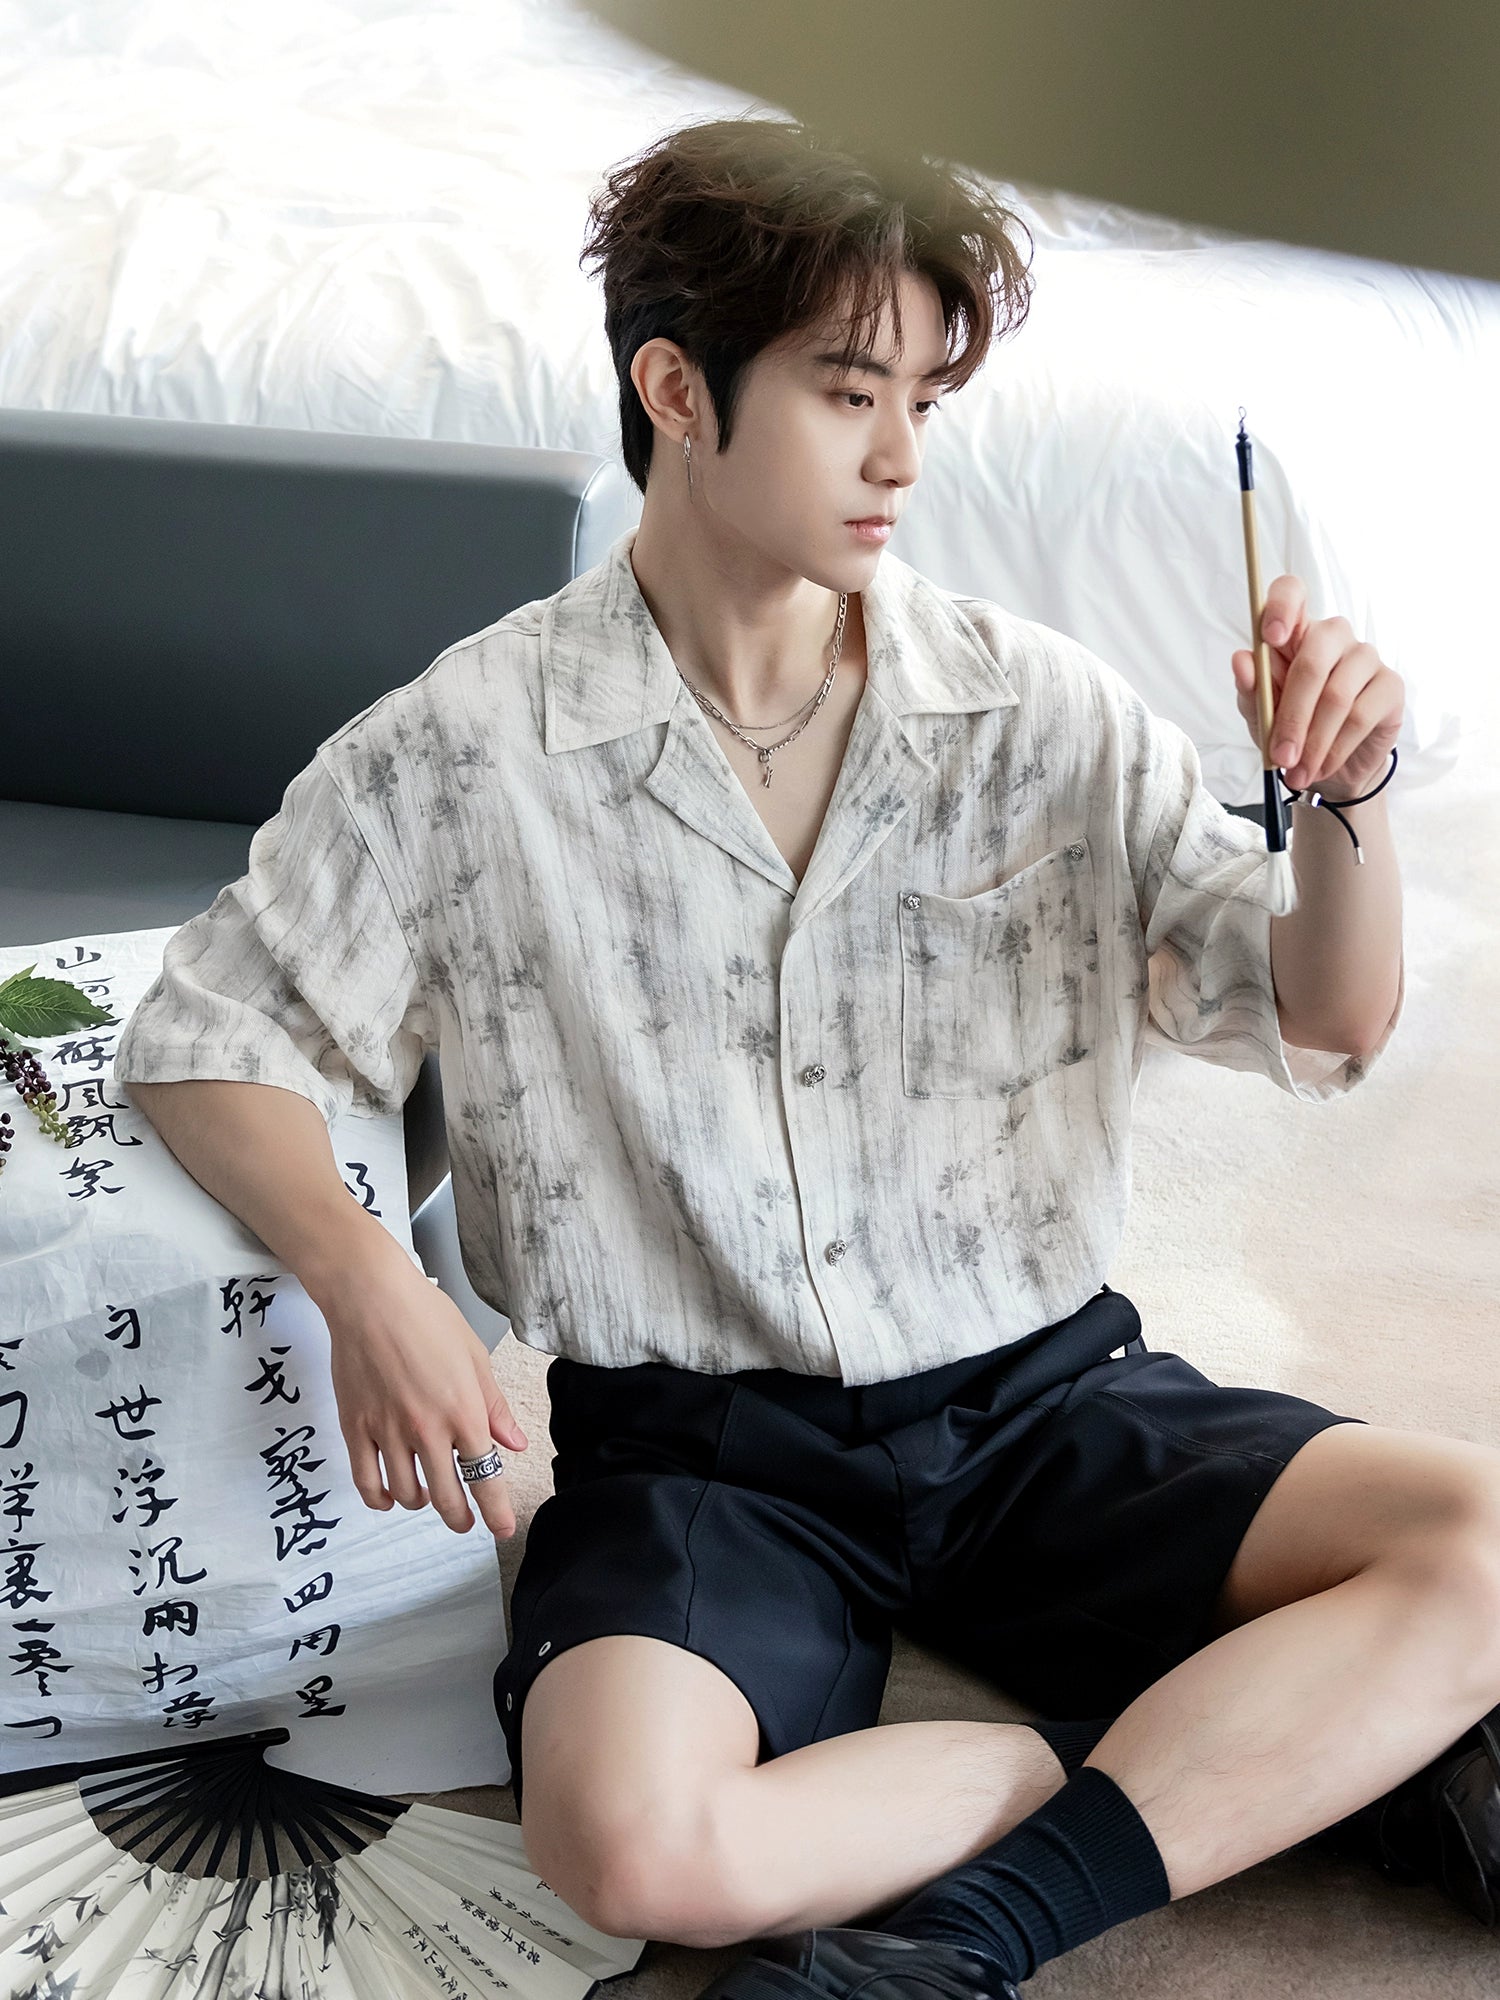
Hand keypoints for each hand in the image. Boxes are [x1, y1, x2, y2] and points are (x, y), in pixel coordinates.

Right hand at [322, 1252, 528, 1538]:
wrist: (371, 1298)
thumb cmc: (427, 1318)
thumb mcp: (474, 1356)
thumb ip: (493, 1406)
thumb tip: (514, 1444)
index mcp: (463, 1412)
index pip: (485, 1477)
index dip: (495, 1511)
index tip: (501, 1530)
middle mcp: (427, 1429)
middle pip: (446, 1497)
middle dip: (459, 1518)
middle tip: (465, 1522)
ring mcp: (388, 1432)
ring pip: (407, 1494)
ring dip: (421, 1503)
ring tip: (427, 1495)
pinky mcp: (355, 1428)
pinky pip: (367, 1482)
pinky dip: (380, 1499)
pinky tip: (390, 1496)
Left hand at [1230, 576, 1403, 798]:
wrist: (1329, 768)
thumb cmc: (1291, 731)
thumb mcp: (1260, 716)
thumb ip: (1252, 689)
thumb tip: (1242, 660)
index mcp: (1295, 632)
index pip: (1291, 592)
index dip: (1281, 606)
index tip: (1269, 637)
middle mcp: (1333, 636)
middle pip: (1313, 657)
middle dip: (1291, 715)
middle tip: (1279, 756)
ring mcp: (1365, 657)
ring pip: (1336, 695)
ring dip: (1313, 742)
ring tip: (1296, 772)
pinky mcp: (1390, 686)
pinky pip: (1360, 715)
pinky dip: (1335, 748)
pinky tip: (1322, 766)